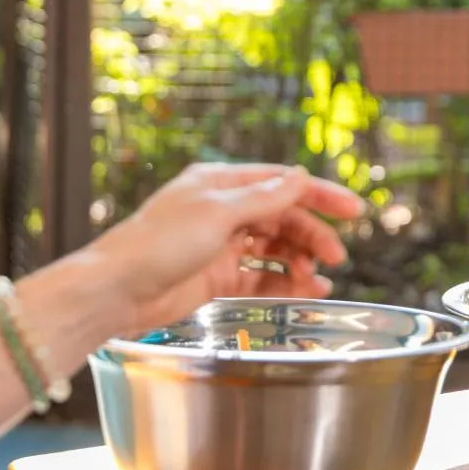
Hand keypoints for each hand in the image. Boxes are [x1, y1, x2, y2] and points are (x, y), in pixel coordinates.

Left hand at [84, 163, 362, 328]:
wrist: (115, 292)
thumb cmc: (155, 244)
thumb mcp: (217, 213)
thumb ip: (264, 197)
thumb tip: (301, 177)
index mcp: (221, 184)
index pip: (282, 184)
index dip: (320, 195)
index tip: (354, 209)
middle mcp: (224, 212)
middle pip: (283, 218)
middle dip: (312, 235)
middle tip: (336, 256)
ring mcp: (221, 247)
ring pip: (275, 250)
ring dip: (300, 262)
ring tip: (318, 279)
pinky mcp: (217, 279)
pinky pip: (262, 279)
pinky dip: (285, 284)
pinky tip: (305, 291)